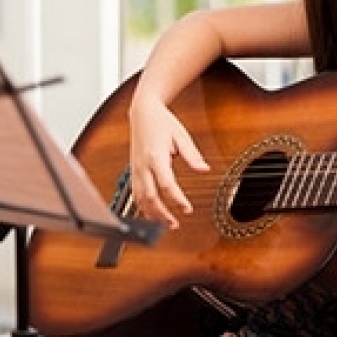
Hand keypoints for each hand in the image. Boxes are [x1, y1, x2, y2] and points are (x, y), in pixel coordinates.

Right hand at [128, 98, 209, 228]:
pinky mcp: (133, 171)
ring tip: (165, 223)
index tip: (187, 209)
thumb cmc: (162, 122)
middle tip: (175, 224)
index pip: (166, 184)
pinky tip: (152, 213)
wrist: (143, 112)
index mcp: (155, 156)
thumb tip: (203, 169)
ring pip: (139, 198)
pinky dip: (142, 206)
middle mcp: (142, 165)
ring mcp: (135, 169)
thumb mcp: (181, 135)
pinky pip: (135, 193)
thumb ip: (192, 155)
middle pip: (149, 197)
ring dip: (151, 213)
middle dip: (161, 214)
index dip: (176, 199)